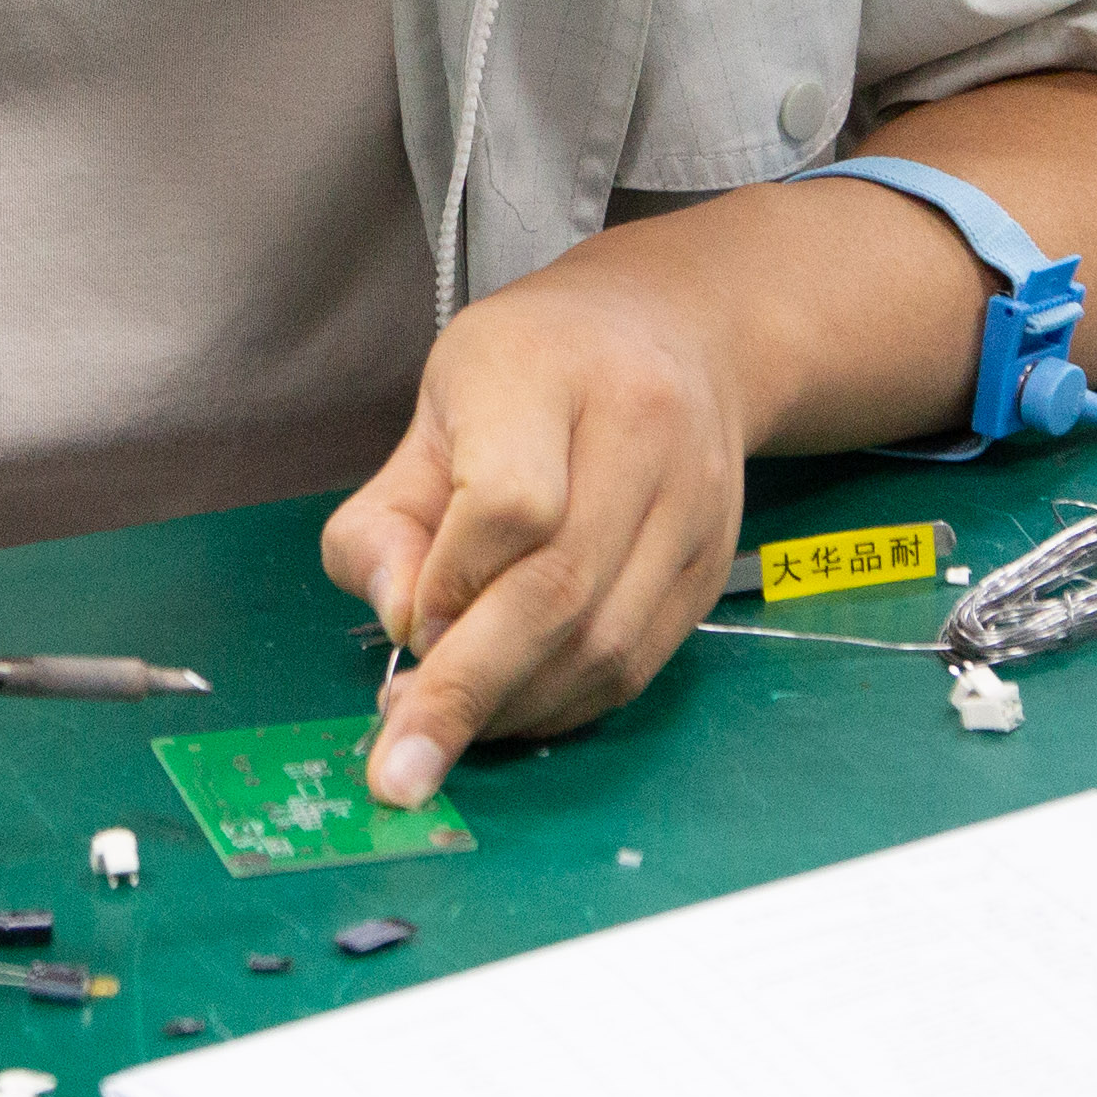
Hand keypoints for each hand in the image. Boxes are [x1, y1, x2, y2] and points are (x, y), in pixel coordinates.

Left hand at [321, 263, 747, 805]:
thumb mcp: (432, 410)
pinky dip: (564, 706)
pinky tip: (510, 710)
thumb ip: (386, 519)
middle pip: (560, 588)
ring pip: (604, 643)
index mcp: (547, 370)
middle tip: (400, 763)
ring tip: (446, 728)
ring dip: (515, 709)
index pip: (511, 502)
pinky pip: (636, 665)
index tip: (409, 627)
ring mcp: (692, 504)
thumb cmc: (530, 370)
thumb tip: (400, 624)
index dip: (453, 583)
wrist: (676, 333)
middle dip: (469, 690)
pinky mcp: (710, 566)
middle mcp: (640, 431)